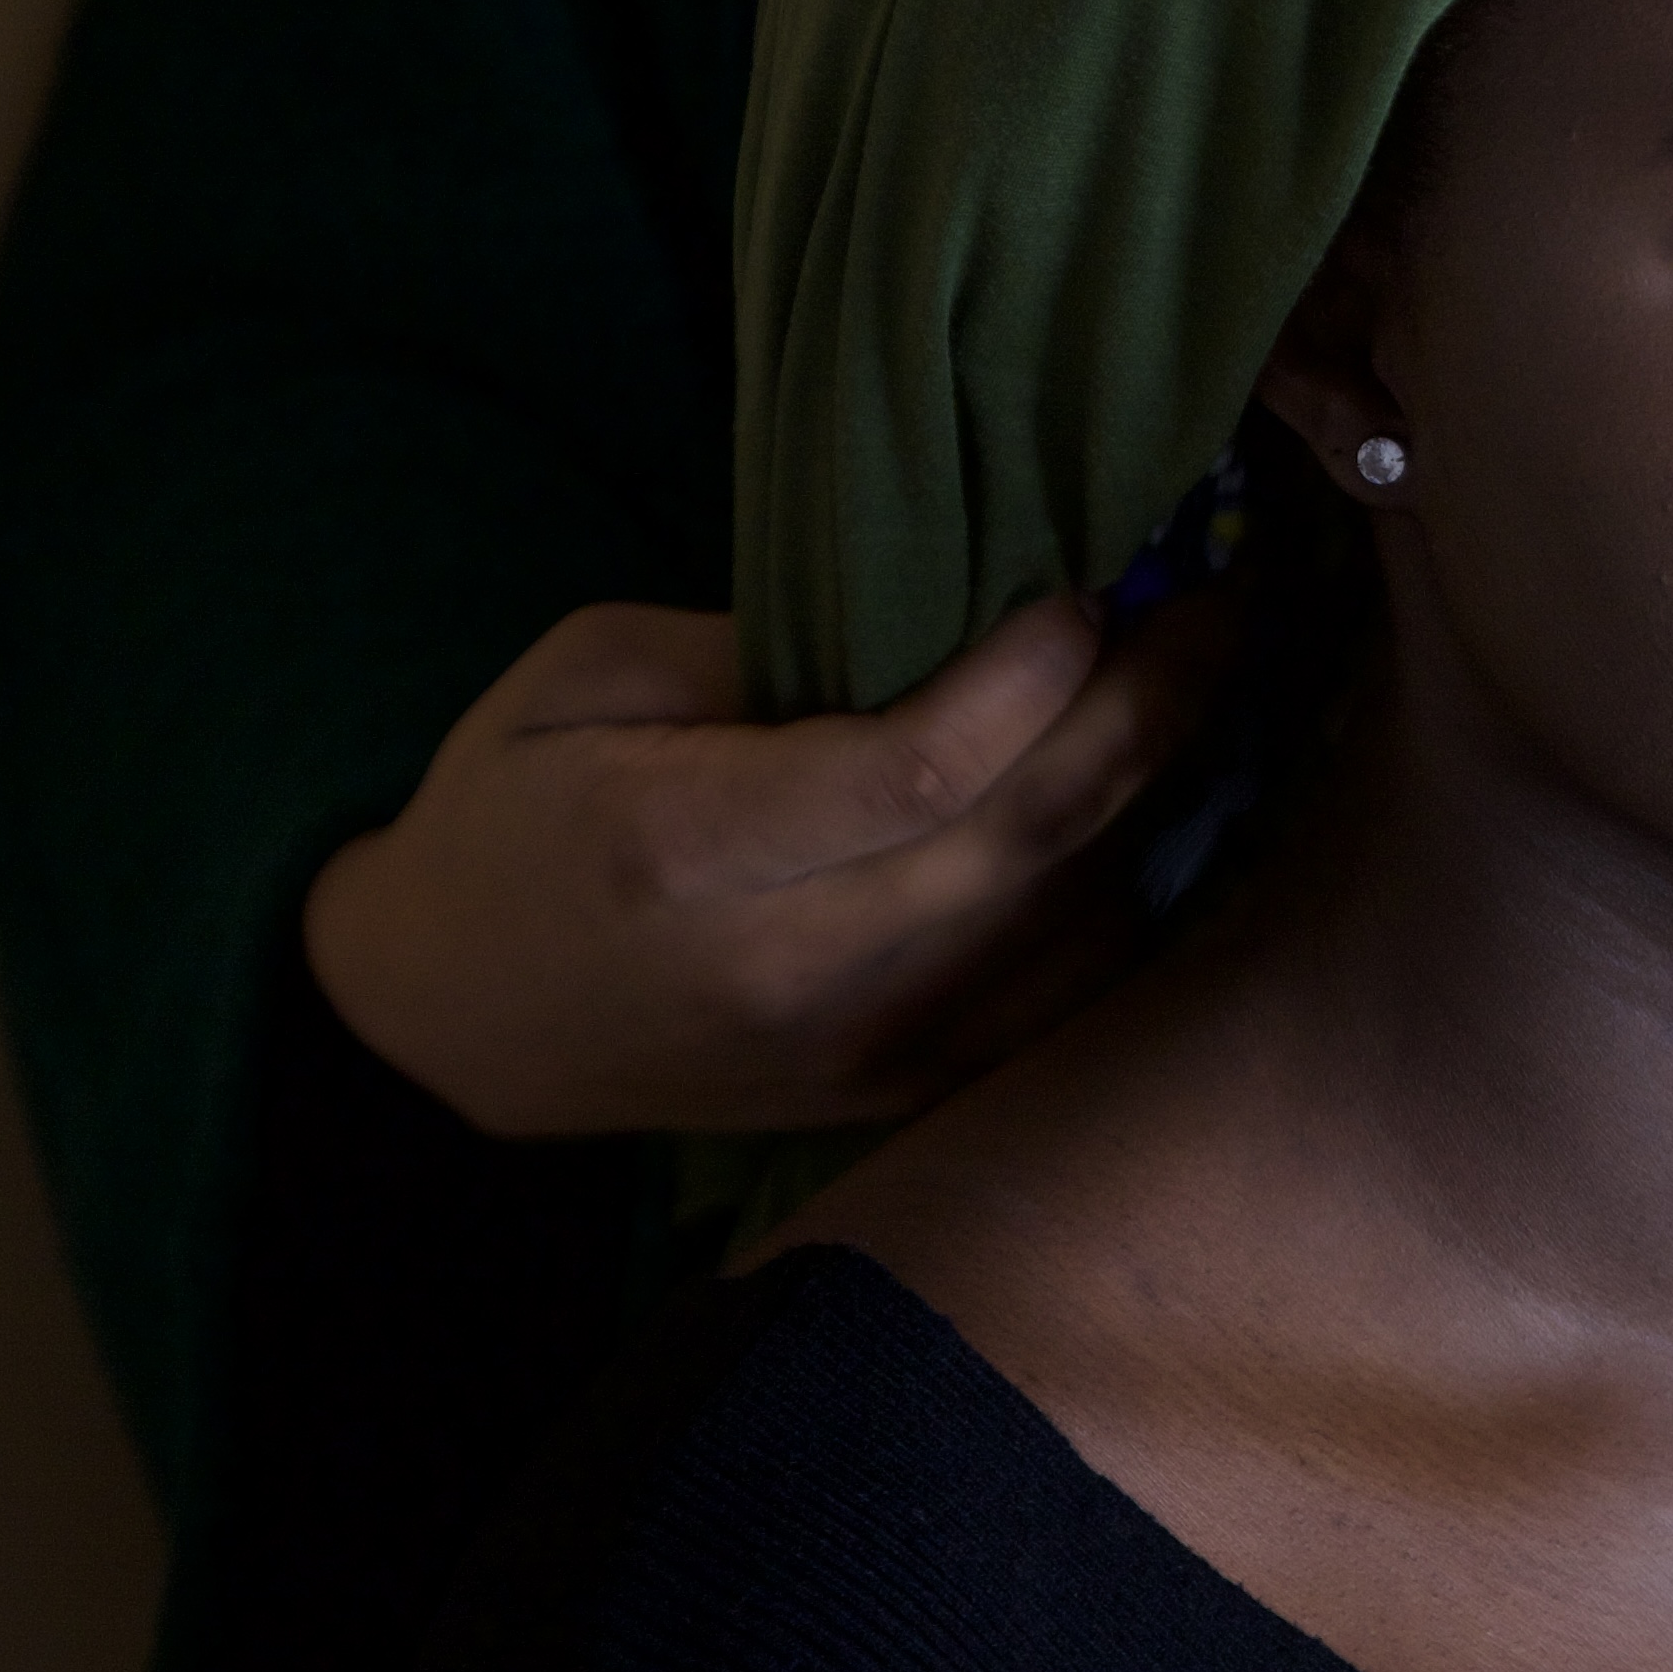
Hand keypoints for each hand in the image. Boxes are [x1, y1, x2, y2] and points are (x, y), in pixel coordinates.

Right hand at [302, 590, 1230, 1142]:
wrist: (450, 1019)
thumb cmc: (510, 811)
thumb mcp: (578, 675)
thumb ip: (751, 643)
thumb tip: (938, 604)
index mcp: (686, 850)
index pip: (919, 769)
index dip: (1034, 672)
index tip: (1095, 577)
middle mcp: (787, 969)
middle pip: (1025, 840)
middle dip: (1149, 703)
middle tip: (1221, 593)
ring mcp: (852, 1051)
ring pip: (1069, 922)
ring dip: (1164, 791)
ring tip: (1216, 670)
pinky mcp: (892, 1094)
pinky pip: (1061, 997)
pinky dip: (1134, 894)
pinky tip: (1172, 797)